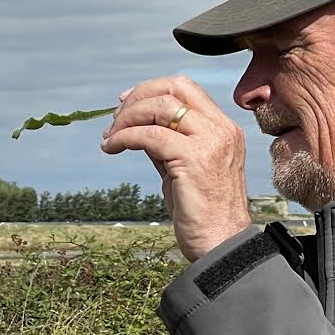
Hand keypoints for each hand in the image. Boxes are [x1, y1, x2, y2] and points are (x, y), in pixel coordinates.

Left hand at [100, 75, 251, 260]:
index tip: (126, 104)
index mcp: (224, 129)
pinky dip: (125, 137)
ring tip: (111, 137)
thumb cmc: (205, 216)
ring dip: (127, 117)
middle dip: (138, 96)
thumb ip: (170, 145)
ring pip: (160, 107)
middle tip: (115, 118)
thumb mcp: (187, 170)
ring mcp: (210, 142)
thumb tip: (139, 128)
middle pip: (174, 87)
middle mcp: (222, 130)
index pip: (187, 88)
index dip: (152, 89)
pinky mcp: (193, 159)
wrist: (222, 246)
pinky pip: (149, 135)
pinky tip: (112, 148)